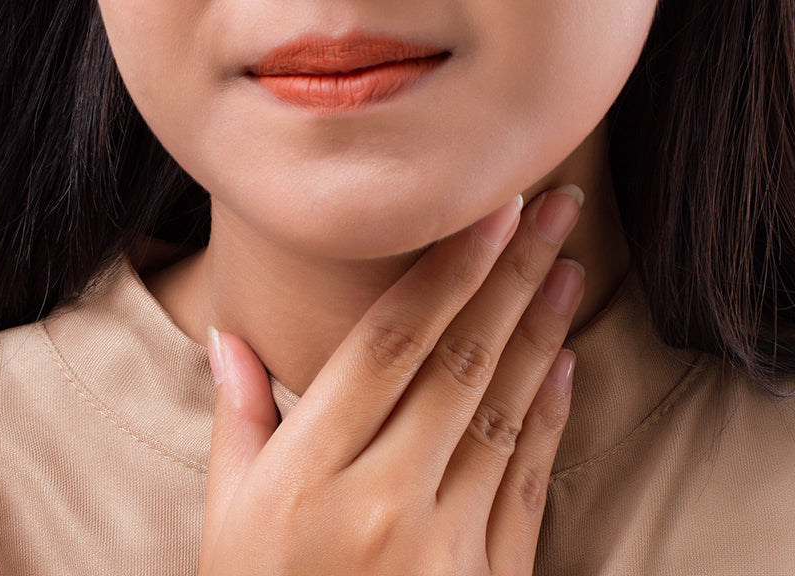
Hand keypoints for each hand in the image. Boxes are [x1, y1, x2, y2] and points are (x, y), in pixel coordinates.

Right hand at [199, 186, 585, 574]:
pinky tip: (565, 367)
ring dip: (541, 335)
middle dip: (509, 277)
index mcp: (307, 477)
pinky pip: (525, 487)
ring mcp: (442, 548)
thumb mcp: (225, 519)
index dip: (442, 271)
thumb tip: (229, 335)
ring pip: (503, 417)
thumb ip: (238, 421)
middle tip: (553, 208)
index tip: (485, 210)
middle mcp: (381, 503)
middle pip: (458, 365)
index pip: (387, 348)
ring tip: (569, 269)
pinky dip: (550, 422)